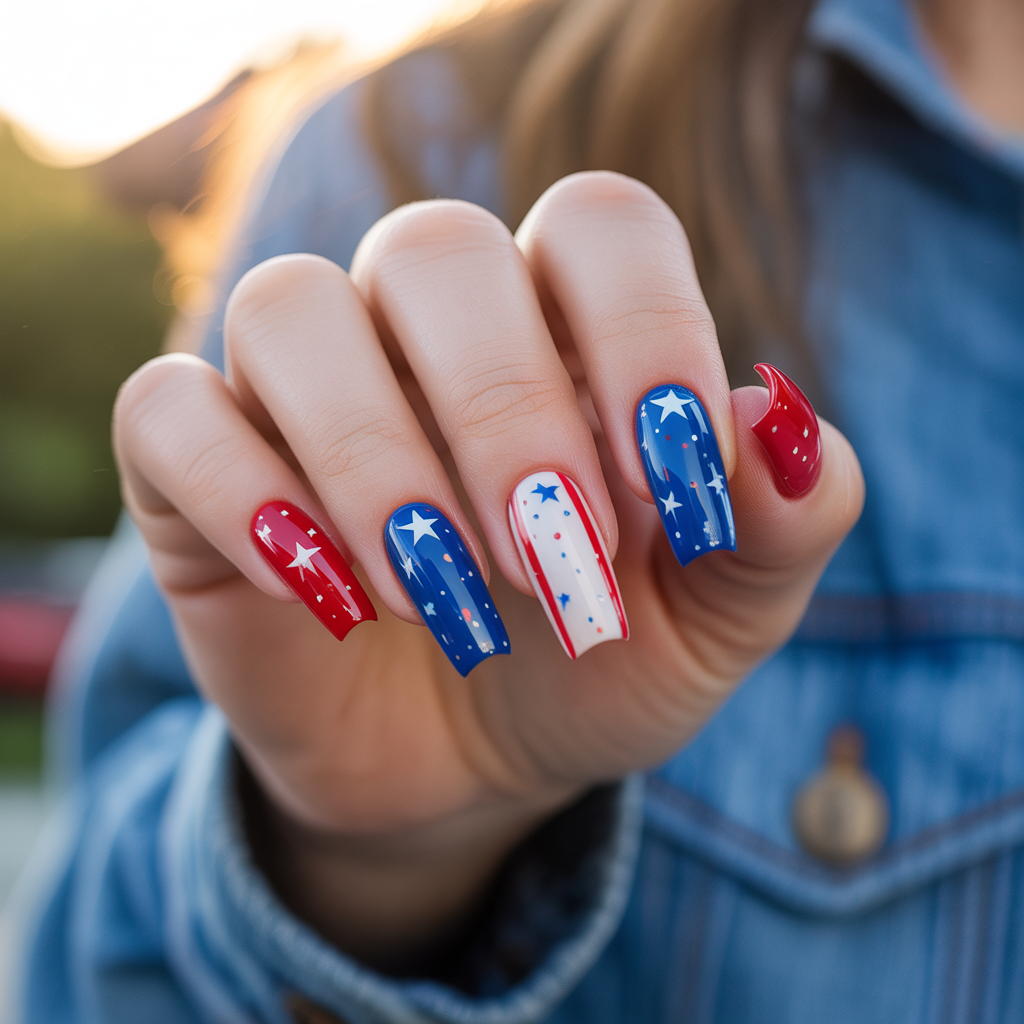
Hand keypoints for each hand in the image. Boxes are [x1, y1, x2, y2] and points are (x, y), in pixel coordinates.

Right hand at [113, 172, 862, 967]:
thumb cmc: (599, 667)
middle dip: (506, 413)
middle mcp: (426, 327)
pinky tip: (329, 599)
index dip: (645, 336)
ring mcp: (302, 388)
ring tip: (444, 601)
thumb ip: (777, 524)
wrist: (474, 763)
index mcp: (566, 328)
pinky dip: (247, 498)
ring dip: (376, 462)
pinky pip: (168, 412)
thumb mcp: (717, 620)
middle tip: (554, 566)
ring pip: (288, 309)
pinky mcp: (196, 468)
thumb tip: (780, 418)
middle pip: (435, 247)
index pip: (600, 225)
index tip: (672, 501)